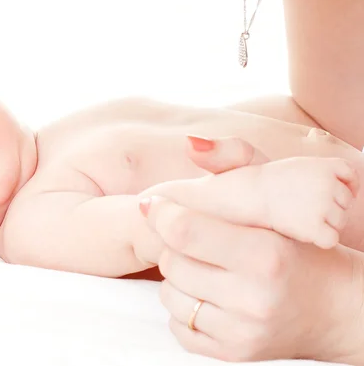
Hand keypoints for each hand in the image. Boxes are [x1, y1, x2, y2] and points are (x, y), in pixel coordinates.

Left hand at [141, 137, 363, 362]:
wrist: (336, 308)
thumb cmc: (299, 247)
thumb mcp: (275, 201)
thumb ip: (233, 164)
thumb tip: (188, 142)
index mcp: (264, 254)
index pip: (184, 230)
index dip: (159, 212)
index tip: (151, 204)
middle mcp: (253, 298)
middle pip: (171, 262)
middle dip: (176, 246)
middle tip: (197, 240)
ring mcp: (242, 332)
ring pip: (169, 294)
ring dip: (178, 277)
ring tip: (207, 268)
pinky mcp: (233, 355)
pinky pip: (178, 325)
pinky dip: (184, 307)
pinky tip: (209, 294)